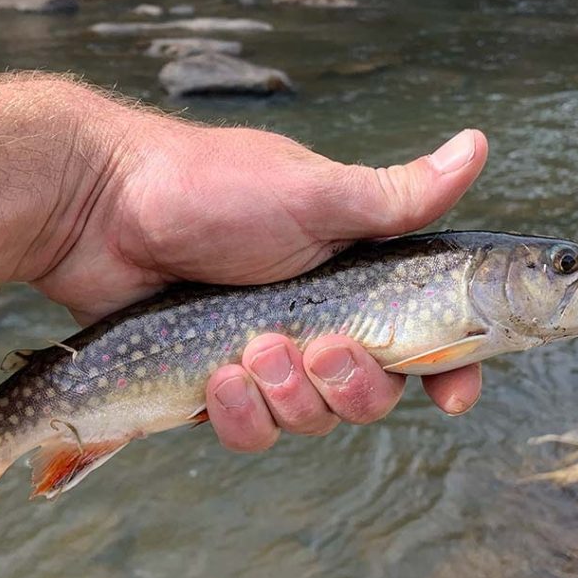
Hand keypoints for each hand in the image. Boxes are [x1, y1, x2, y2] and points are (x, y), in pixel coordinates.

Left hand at [29, 85, 487, 451]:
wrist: (99, 207)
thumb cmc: (208, 188)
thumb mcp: (313, 193)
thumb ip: (397, 196)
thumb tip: (479, 145)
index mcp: (353, 275)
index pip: (424, 337)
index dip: (449, 372)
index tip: (453, 397)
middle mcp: (317, 320)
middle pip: (372, 394)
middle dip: (352, 384)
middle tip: (318, 346)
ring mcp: (265, 357)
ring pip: (312, 420)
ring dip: (289, 395)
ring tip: (250, 349)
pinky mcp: (216, 386)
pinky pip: (250, 432)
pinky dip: (239, 413)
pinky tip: (216, 378)